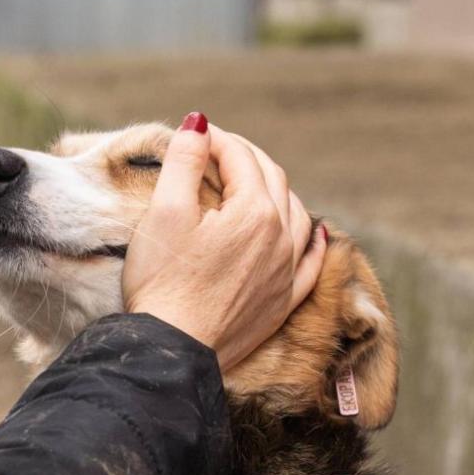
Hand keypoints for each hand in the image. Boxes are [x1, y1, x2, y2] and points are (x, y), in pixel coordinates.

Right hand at [122, 113, 327, 371]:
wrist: (171, 351)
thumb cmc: (162, 281)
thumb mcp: (164, 212)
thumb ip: (184, 161)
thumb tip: (200, 123)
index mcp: (254, 211)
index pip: (240, 157)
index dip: (215, 139)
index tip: (193, 134)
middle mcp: (282, 238)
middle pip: (273, 179)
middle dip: (246, 158)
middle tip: (217, 151)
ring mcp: (287, 272)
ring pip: (296, 214)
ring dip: (276, 190)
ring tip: (253, 182)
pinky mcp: (282, 302)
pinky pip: (311, 262)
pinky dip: (311, 239)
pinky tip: (311, 231)